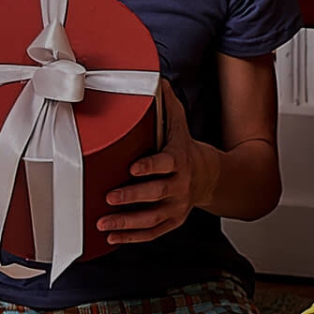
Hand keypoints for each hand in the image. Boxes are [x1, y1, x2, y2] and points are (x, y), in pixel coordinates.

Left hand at [99, 82, 218, 244]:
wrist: (210, 175)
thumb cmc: (184, 146)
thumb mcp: (177, 122)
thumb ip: (163, 102)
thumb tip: (151, 76)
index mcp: (179, 160)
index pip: (166, 164)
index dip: (151, 167)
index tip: (133, 168)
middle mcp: (180, 186)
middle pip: (157, 194)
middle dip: (132, 197)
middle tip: (109, 197)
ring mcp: (177, 206)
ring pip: (152, 218)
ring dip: (127, 222)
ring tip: (104, 223)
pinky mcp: (172, 221)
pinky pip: (153, 232)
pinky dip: (132, 237)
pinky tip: (112, 238)